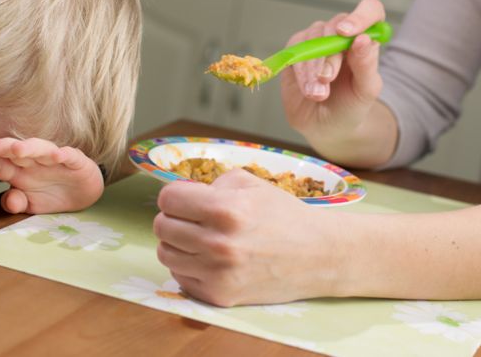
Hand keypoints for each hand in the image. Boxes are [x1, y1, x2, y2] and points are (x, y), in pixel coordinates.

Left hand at [0, 137, 103, 213]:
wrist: (83, 193)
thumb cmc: (52, 194)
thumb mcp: (31, 205)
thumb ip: (16, 203)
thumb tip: (8, 201)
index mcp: (18, 171)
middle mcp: (33, 161)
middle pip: (15, 151)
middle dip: (2, 147)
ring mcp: (53, 159)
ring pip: (40, 148)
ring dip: (29, 147)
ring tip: (18, 150)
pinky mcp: (75, 160)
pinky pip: (69, 155)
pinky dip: (64, 154)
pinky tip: (58, 156)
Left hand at [153, 169, 342, 305]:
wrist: (318, 256)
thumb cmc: (283, 215)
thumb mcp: (249, 183)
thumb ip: (210, 184)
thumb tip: (181, 194)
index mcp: (225, 209)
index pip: (167, 199)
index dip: (175, 196)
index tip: (185, 199)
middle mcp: (218, 243)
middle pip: (162, 226)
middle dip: (174, 218)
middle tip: (193, 219)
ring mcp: (217, 273)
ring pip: (165, 253)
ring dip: (177, 243)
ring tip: (199, 238)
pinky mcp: (219, 295)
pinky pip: (180, 276)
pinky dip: (188, 266)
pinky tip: (209, 259)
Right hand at [281, 0, 385, 139]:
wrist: (326, 126)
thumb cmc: (351, 106)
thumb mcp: (365, 90)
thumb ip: (366, 65)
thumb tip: (363, 39)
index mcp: (365, 39)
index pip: (369, 10)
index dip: (360, 16)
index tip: (347, 33)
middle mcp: (340, 35)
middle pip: (334, 26)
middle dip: (330, 55)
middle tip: (327, 79)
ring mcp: (316, 41)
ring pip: (312, 39)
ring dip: (313, 68)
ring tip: (318, 94)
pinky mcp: (295, 52)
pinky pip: (295, 51)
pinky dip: (300, 72)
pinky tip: (308, 90)